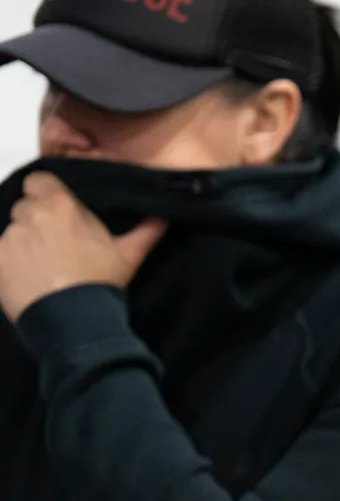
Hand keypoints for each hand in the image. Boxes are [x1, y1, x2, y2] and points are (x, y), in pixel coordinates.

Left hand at [0, 172, 166, 320]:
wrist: (73, 321)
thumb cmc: (101, 283)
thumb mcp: (130, 256)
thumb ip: (146, 230)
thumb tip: (163, 215)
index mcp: (62, 206)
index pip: (39, 179)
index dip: (45, 192)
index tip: (56, 209)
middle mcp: (31, 216)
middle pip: (25, 206)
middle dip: (36, 219)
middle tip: (55, 243)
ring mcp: (9, 238)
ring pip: (12, 231)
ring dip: (24, 242)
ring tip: (42, 266)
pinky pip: (1, 253)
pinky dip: (10, 262)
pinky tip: (28, 278)